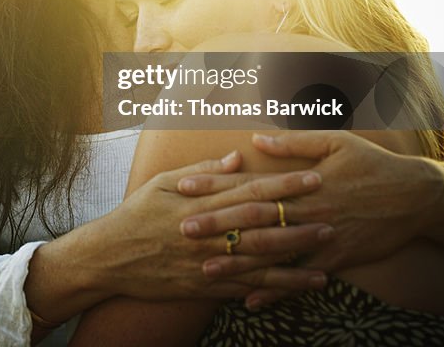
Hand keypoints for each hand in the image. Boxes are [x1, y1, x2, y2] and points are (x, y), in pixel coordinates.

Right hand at [88, 151, 334, 301]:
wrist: (110, 257)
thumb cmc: (136, 214)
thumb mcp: (162, 183)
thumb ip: (203, 172)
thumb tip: (238, 156)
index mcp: (198, 204)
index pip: (249, 191)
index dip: (283, 184)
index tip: (312, 176)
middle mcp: (206, 234)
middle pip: (261, 224)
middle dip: (299, 218)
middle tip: (333, 213)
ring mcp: (207, 263)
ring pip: (260, 259)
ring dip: (297, 255)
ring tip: (328, 250)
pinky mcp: (206, 287)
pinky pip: (247, 287)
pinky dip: (276, 286)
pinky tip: (302, 284)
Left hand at [179, 131, 435, 306]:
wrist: (417, 196)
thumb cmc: (373, 163)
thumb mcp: (335, 141)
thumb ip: (293, 142)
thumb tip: (256, 138)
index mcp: (301, 181)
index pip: (248, 183)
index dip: (215, 185)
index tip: (183, 187)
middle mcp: (307, 210)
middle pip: (254, 220)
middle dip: (217, 226)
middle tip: (182, 231)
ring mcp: (321, 237)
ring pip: (273, 254)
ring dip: (238, 263)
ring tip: (205, 269)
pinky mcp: (335, 259)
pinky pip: (300, 278)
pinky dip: (276, 290)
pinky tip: (250, 300)